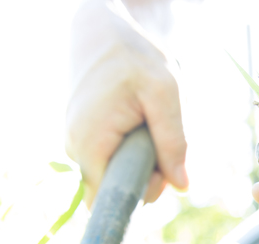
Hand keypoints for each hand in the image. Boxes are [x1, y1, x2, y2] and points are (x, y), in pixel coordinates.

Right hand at [66, 0, 187, 206]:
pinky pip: (117, 158)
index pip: (112, 199)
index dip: (143, 191)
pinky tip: (140, 121)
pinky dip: (136, 146)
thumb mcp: (164, 94)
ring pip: (121, 173)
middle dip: (151, 172)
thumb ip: (173, 142)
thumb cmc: (134, 56)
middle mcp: (77, 150)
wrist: (103, 29)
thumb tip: (181, 185)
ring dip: (146, 156)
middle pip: (121, 187)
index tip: (160, 168)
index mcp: (90, 143)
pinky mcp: (87, 140)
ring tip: (149, 120)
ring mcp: (79, 145)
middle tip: (162, 135)